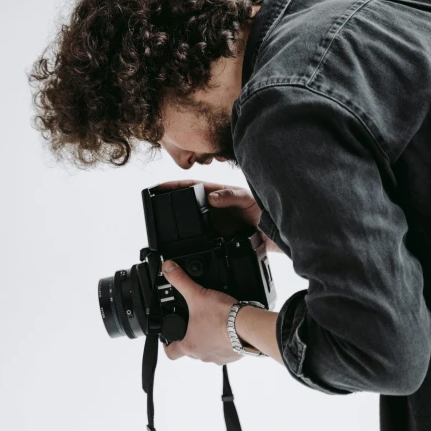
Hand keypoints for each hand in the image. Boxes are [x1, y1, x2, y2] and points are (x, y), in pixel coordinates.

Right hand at [155, 178, 282, 252]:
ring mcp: (214, 224)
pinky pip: (200, 239)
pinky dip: (190, 241)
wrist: (275, 233)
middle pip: (186, 204)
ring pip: (190, 222)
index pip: (191, 187)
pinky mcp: (217, 239)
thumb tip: (212, 197)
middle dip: (169, 203)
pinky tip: (183, 244)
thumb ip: (230, 195)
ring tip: (163, 224)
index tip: (160, 187)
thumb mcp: (248, 199)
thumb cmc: (264, 210)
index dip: (174, 186)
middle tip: (155, 204)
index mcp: (218, 193)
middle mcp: (213, 208)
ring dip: (179, 223)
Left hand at [160, 260, 243, 365]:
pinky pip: (225, 351)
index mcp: (190, 345)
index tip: (168, 338)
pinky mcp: (233, 355)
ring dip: (208, 340)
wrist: (247, 325)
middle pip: (190, 351)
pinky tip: (227, 328)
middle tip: (192, 324)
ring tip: (211, 323)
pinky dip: (224, 341)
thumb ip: (180, 281)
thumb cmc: (223, 317)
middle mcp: (203, 355)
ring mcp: (219, 357)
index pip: (171, 353)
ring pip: (208, 351)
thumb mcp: (197, 295)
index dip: (167, 345)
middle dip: (190, 337)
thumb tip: (168, 268)